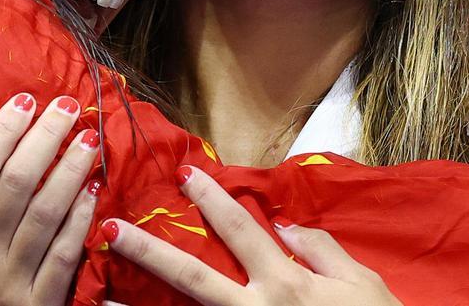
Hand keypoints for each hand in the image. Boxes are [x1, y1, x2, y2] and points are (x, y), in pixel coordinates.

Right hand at [0, 92, 100, 305]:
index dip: (2, 134)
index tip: (24, 101)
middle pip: (16, 185)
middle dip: (44, 139)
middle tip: (66, 105)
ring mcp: (14, 281)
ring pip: (46, 214)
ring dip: (70, 172)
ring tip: (88, 138)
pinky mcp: (41, 305)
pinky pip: (65, 255)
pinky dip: (80, 220)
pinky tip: (93, 190)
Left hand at [102, 166, 400, 305]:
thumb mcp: (364, 285)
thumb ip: (322, 250)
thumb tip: (284, 224)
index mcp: (287, 283)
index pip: (240, 231)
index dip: (210, 200)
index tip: (181, 175)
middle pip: (193, 278)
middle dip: (150, 252)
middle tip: (111, 229)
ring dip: (144, 305)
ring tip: (104, 292)